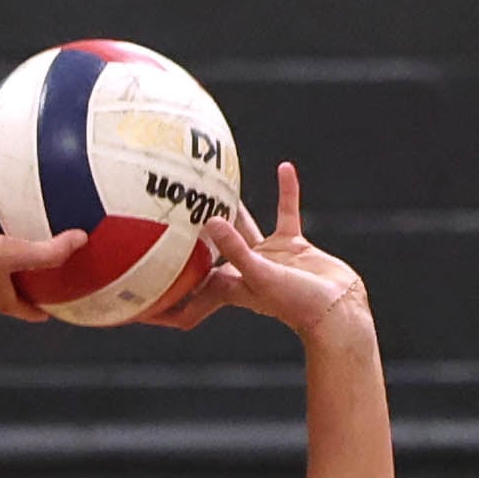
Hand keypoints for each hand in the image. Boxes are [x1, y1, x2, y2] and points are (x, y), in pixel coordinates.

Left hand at [147, 162, 368, 340]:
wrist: (337, 309)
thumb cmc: (297, 304)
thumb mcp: (260, 275)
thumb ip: (235, 249)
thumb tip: (211, 220)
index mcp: (230, 286)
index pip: (190, 287)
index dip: (167, 289)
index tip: (141, 282)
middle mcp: (245, 270)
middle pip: (211, 249)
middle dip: (193, 235)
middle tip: (172, 209)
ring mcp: (269, 257)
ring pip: (245, 226)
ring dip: (234, 207)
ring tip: (219, 181)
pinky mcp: (293, 245)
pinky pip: (287, 212)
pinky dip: (286, 192)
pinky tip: (284, 168)